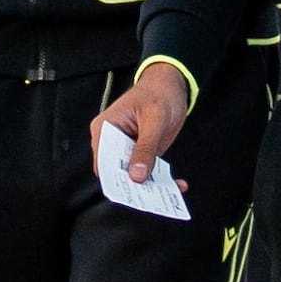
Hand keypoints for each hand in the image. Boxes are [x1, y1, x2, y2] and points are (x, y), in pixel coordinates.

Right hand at [96, 63, 192, 187]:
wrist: (171, 84)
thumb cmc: (158, 93)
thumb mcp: (154, 120)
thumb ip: (145, 148)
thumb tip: (136, 175)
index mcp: (105, 130)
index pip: (104, 163)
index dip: (116, 180)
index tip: (133, 192)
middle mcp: (111, 142)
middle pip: (118, 173)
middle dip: (136, 187)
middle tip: (155, 197)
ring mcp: (126, 149)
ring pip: (133, 176)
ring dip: (151, 186)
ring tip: (169, 193)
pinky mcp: (140, 153)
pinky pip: (146, 171)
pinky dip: (160, 180)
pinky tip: (177, 184)